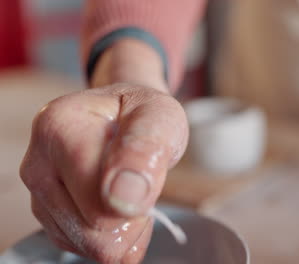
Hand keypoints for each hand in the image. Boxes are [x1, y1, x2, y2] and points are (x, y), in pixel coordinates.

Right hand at [20, 40, 188, 262]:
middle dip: (131, 217)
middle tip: (142, 180)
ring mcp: (38, 192)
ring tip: (129, 187)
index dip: (138, 199)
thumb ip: (146, 150)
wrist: (121, 114)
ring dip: (123, 226)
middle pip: (94, 233)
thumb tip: (123, 198)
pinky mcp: (46, 214)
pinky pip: (85, 247)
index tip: (149, 171)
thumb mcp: (161, 118)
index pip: (102, 204)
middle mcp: (39, 162)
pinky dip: (111, 233)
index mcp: (61, 128)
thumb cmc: (141, 114)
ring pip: (90, 245)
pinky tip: (116, 200)